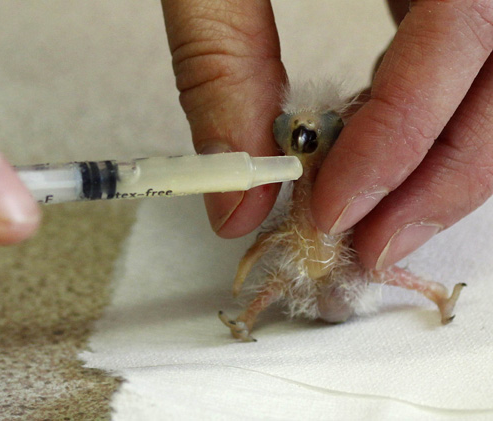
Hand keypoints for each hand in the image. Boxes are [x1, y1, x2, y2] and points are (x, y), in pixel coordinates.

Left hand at [162, 0, 492, 268]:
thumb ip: (220, 69)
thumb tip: (235, 198)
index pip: (458, 39)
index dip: (396, 145)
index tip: (332, 212)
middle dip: (440, 183)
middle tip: (370, 243)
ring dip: (448, 166)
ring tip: (382, 216)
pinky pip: (484, 66)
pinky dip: (441, 120)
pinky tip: (390, 147)